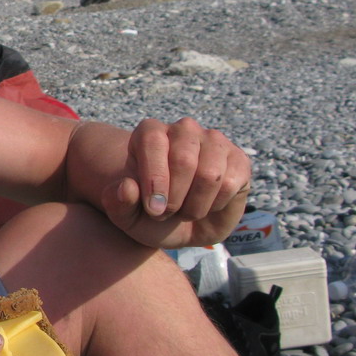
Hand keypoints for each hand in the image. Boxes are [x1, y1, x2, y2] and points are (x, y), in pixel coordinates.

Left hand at [101, 117, 250, 248]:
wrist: (181, 227)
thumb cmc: (149, 215)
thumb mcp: (126, 217)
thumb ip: (117, 203)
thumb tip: (127, 186)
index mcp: (149, 132)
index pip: (152, 142)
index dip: (154, 179)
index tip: (153, 209)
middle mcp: (183, 129)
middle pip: (183, 160)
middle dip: (174, 198)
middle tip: (167, 213)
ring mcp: (214, 141)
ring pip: (209, 174)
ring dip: (195, 206)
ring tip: (185, 211)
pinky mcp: (238, 159)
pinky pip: (230, 184)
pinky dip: (216, 206)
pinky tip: (207, 206)